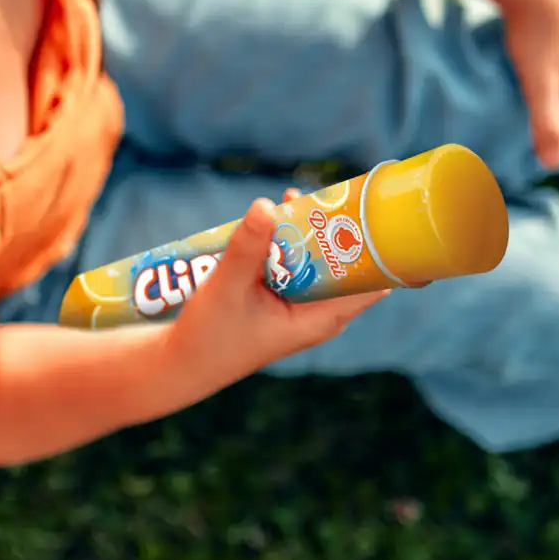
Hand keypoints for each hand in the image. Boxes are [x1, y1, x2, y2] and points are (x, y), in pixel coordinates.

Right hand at [165, 198, 385, 381]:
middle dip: (334, 230)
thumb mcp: (226, 288)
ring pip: (318, 262)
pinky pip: (296, 266)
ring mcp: (301, 307)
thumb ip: (247, 248)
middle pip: (344, 265)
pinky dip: (287, 244)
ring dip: (307, 233)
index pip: (371, 282)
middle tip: (318, 195)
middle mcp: (319, 313)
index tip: (363, 211)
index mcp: (321, 319)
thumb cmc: (209, 336)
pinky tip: (272, 222)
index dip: (374, 247)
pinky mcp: (282, 301)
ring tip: (291, 199)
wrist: (184, 364)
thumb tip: (265, 204)